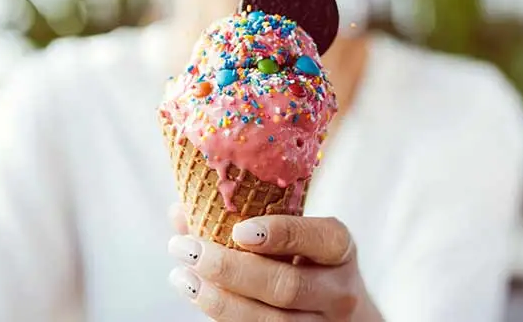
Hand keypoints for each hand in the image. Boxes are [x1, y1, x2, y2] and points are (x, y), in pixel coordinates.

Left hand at [167, 204, 382, 320]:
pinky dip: (224, 318)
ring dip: (218, 300)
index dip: (281, 233)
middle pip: (285, 286)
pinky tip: (200, 296)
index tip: (238, 230)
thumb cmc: (307, 261)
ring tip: (182, 277)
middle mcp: (339, 290)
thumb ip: (248, 217)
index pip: (318, 238)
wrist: (342, 314)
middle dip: (230, 269)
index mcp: (339, 248)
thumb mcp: (295, 235)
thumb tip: (180, 211)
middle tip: (187, 249)